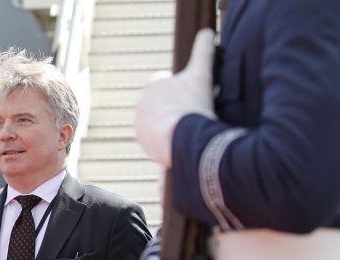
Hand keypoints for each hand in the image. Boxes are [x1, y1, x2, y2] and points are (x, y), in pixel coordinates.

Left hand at [135, 28, 216, 166]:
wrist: (183, 139)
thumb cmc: (192, 105)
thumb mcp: (201, 75)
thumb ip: (203, 52)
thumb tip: (206, 32)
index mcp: (153, 85)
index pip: (167, 83)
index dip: (181, 90)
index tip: (191, 97)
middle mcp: (142, 103)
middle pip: (163, 103)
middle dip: (175, 105)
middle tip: (191, 113)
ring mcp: (140, 123)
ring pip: (159, 120)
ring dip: (170, 121)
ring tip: (186, 127)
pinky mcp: (142, 141)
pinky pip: (156, 138)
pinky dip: (165, 138)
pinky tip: (179, 139)